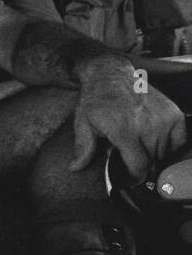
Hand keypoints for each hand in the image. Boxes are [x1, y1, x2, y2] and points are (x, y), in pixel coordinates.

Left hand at [71, 63, 185, 176]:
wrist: (111, 74)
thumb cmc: (96, 100)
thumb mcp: (83, 124)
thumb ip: (83, 148)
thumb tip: (75, 168)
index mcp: (124, 130)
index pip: (139, 166)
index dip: (134, 177)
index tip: (130, 179)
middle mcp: (147, 125)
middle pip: (153, 161)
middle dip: (141, 165)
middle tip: (129, 156)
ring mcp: (163, 118)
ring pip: (165, 153)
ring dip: (154, 156)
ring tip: (138, 146)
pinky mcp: (174, 113)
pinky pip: (180, 141)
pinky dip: (171, 146)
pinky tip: (157, 143)